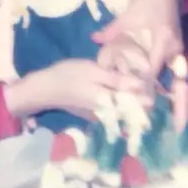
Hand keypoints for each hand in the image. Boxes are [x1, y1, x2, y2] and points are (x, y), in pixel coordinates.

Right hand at [4, 59, 150, 122]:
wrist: (44, 89)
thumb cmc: (68, 76)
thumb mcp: (94, 71)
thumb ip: (117, 80)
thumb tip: (141, 85)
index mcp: (109, 102)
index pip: (137, 104)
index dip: (144, 93)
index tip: (142, 80)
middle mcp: (107, 114)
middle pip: (130, 108)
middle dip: (135, 95)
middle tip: (129, 77)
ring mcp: (99, 116)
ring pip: (121, 108)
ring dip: (124, 97)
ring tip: (119, 80)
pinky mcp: (92, 114)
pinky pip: (111, 109)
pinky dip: (113, 99)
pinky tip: (107, 87)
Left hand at [92, 0, 182, 75]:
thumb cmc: (148, 0)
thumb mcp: (128, 16)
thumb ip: (111, 31)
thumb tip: (94, 39)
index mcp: (164, 42)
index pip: (152, 71)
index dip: (138, 79)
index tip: (122, 82)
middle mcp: (174, 49)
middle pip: (158, 71)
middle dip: (142, 77)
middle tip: (123, 79)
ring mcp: (176, 47)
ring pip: (161, 66)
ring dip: (147, 69)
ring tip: (128, 73)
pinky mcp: (174, 44)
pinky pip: (163, 59)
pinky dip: (152, 62)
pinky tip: (138, 62)